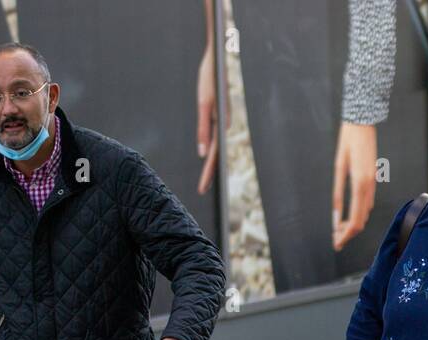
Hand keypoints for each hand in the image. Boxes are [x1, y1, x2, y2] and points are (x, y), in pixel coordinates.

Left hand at [195, 41, 224, 193]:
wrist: (217, 60)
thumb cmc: (209, 79)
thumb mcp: (203, 104)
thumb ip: (203, 129)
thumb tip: (201, 153)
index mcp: (222, 125)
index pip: (214, 156)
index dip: (208, 173)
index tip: (203, 188)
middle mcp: (225, 126)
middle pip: (216, 155)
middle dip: (210, 174)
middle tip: (203, 191)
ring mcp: (224, 122)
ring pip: (217, 148)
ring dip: (211, 165)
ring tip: (206, 180)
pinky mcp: (221, 117)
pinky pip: (216, 139)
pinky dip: (212, 151)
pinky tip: (209, 157)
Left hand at [332, 123, 377, 250]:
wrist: (363, 122)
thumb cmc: (347, 142)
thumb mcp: (338, 167)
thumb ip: (338, 192)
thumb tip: (336, 215)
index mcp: (360, 184)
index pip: (355, 220)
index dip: (345, 235)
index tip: (336, 243)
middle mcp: (369, 186)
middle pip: (361, 220)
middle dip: (348, 234)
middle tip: (336, 241)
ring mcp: (373, 182)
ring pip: (365, 213)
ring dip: (353, 224)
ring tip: (339, 230)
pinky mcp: (373, 179)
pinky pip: (367, 202)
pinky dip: (358, 213)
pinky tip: (349, 216)